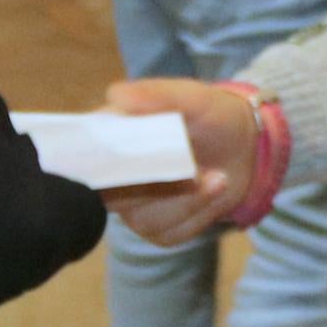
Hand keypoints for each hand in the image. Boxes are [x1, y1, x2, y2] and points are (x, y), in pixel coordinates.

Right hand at [102, 78, 257, 244]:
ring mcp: (132, 205)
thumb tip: (115, 95)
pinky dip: (198, 215)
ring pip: (144, 220)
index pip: (81, 155)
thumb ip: (156, 94)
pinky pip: (169, 233)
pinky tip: (214, 192)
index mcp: (110, 135)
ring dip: (188, 201)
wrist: (245, 147)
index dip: (95, 164)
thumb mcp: (192, 97)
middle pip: (113, 194)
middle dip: (159, 186)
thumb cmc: (211, 115)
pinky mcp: (156, 228)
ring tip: (218, 177)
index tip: (125, 167)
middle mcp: (112, 174)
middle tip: (194, 172)